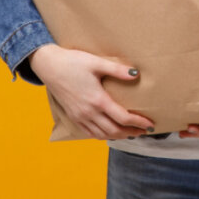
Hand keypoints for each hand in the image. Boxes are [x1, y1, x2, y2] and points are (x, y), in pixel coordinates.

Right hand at [29, 44, 153, 140]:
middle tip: (144, 131)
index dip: (138, 123)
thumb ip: (117, 70)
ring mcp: (80, 117)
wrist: (49, 66)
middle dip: (131, 132)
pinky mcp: (73, 117)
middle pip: (114, 130)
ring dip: (118, 136)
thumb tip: (136, 74)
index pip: (123, 118)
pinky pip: (90, 133)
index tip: (150, 124)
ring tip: (130, 133)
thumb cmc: (72, 62)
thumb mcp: (96, 63)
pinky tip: (109, 133)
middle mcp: (89, 112)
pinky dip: (103, 136)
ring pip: (102, 135)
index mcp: (97, 100)